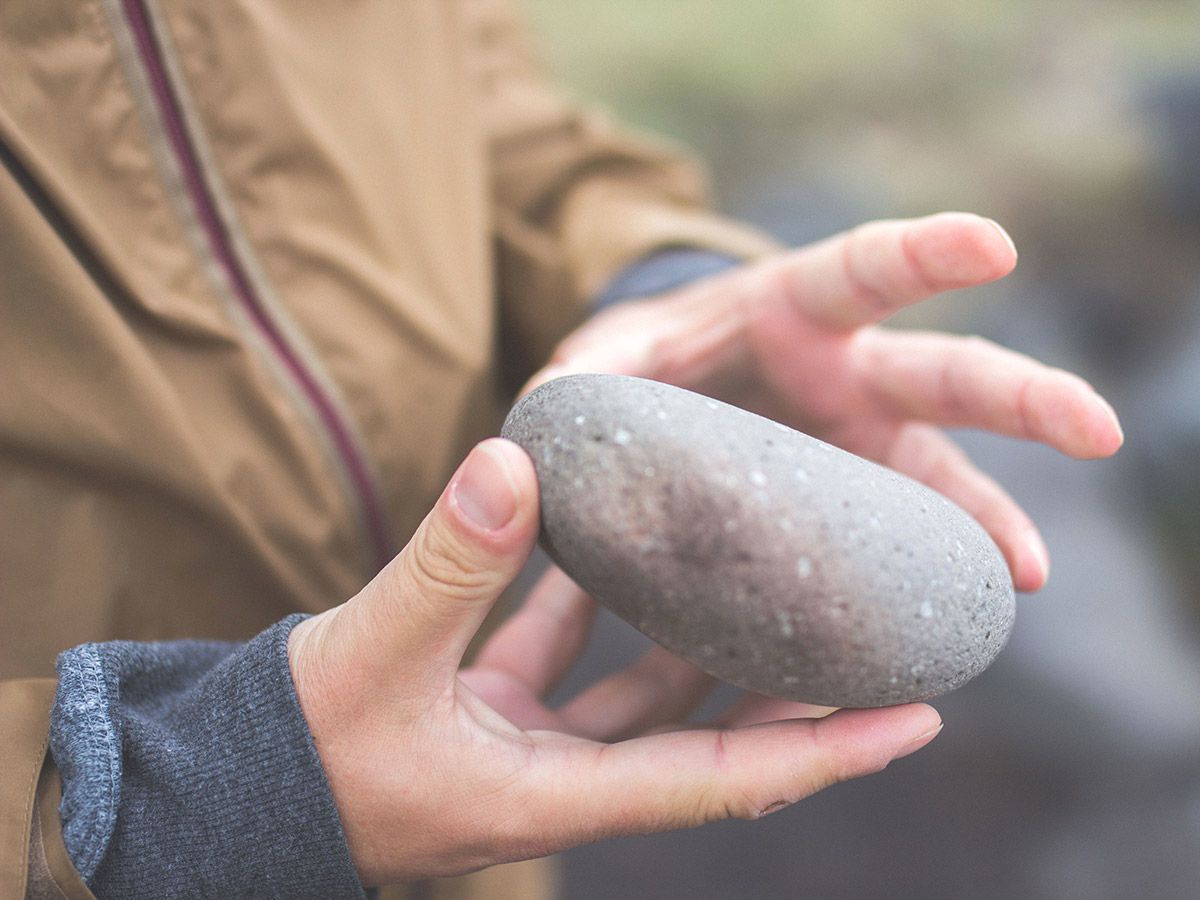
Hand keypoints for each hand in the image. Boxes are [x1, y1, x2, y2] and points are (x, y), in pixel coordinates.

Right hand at [288, 439, 942, 885]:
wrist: (226, 789)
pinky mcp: (492, 713)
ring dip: (700, 637)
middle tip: (862, 624)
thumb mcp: (372, 654)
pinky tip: (612, 542)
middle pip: (708, 734)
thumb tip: (513, 463)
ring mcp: (530, 748)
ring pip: (644, 692)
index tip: (920, 715)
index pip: (725, 778)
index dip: (828, 751)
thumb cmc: (299, 751)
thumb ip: (446, 562)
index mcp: (558, 793)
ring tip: (759, 568)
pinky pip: (569, 657)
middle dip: (788, 689)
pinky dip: (597, 606)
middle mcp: (563, 778)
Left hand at [527, 213, 1123, 590]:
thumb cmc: (640, 364)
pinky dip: (921, 581)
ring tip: (1023, 575)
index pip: (861, 269)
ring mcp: (857, 445)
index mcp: (786, 309)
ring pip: (941, 477)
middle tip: (1096, 428)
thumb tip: (532, 428)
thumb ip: (580, 380)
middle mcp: (843, 374)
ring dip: (987, 521)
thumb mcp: (603, 360)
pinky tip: (943, 629)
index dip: (924, 256)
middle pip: (942, 376)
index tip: (993, 244)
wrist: (661, 402)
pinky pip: (898, 547)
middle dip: (1019, 396)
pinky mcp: (849, 506)